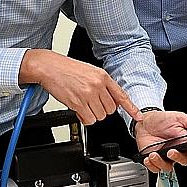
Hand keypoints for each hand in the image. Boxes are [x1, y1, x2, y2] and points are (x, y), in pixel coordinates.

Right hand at [19, 50, 137, 125]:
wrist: (49, 67)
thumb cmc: (66, 69)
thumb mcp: (89, 72)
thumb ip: (102, 85)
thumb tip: (110, 100)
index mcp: (102, 76)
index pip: (121, 95)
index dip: (131, 108)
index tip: (138, 116)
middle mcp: (98, 85)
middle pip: (110, 109)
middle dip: (101, 110)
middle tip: (91, 103)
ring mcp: (88, 94)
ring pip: (100, 116)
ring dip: (92, 114)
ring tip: (82, 104)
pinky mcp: (78, 103)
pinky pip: (89, 119)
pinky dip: (84, 118)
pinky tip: (78, 109)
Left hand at [133, 110, 186, 172]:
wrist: (145, 121)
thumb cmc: (164, 120)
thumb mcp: (180, 118)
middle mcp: (179, 151)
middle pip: (185, 160)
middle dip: (178, 157)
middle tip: (171, 151)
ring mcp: (167, 157)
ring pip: (169, 167)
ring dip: (161, 162)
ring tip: (154, 154)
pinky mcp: (156, 160)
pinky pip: (156, 169)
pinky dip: (152, 165)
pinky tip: (149, 158)